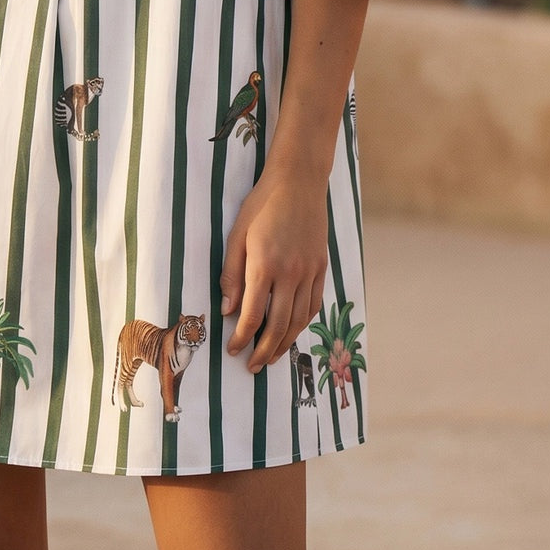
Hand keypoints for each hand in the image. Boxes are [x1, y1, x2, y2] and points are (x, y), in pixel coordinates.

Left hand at [220, 165, 328, 374]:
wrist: (299, 182)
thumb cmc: (262, 204)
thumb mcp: (237, 234)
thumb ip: (232, 274)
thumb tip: (227, 310)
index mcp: (264, 265)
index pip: (252, 314)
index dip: (241, 337)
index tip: (233, 350)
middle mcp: (290, 273)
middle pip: (278, 324)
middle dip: (263, 350)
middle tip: (253, 367)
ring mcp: (309, 271)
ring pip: (299, 320)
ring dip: (285, 343)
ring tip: (272, 356)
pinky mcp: (321, 267)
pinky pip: (314, 304)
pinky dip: (303, 323)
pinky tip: (293, 330)